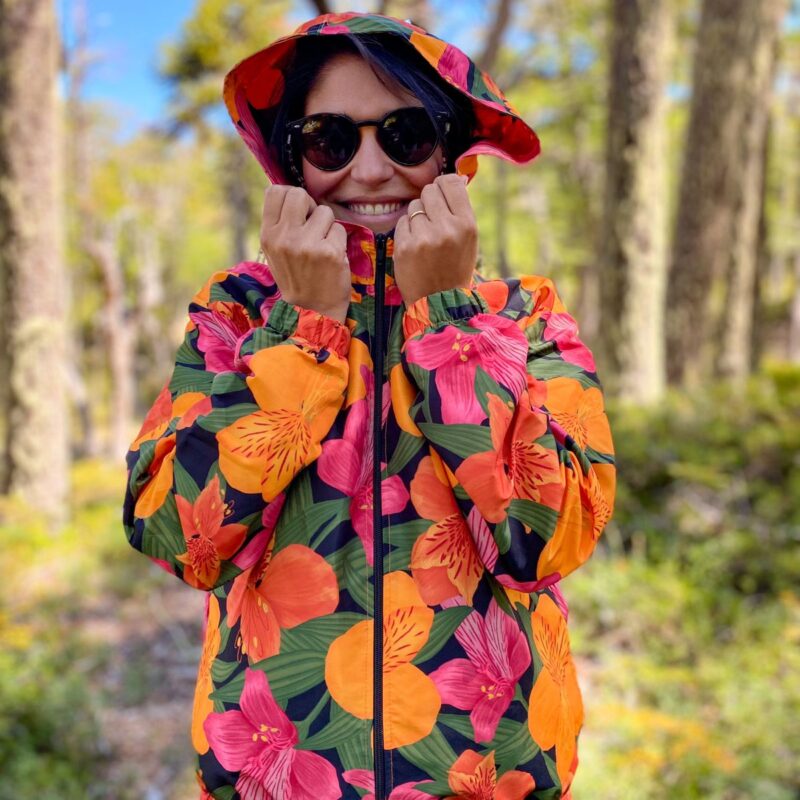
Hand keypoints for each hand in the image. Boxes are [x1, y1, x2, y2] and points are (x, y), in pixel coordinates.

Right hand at [260, 186, 350, 323]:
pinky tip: (332, 258)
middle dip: (311, 206)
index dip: (290, 196)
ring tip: (322, 246)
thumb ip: (281, 223)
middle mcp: (284, 238)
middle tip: (313, 226)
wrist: (311, 310)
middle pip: (299, 194)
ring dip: (328, 226)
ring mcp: (307, 245)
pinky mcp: (329, 252)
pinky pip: (339, 229)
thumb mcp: (276, 251)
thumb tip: (294, 193)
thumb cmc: (296, 277)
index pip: (275, 191)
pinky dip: (339, 241)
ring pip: (324, 211)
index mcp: (268, 235)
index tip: (298, 212)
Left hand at [393, 174, 477, 306]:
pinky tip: (415, 246)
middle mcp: (446, 228)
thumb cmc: (455, 268)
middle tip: (433, 221)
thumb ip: (460, 209)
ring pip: (414, 205)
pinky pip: (402, 222)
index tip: (442, 195)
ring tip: (426, 238)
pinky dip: (407, 230)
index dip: (444, 185)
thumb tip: (454, 178)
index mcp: (467, 224)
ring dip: (418, 217)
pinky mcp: (405, 247)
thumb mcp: (469, 239)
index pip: (451, 182)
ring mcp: (424, 237)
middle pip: (430, 190)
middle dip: (429, 202)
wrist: (440, 303)